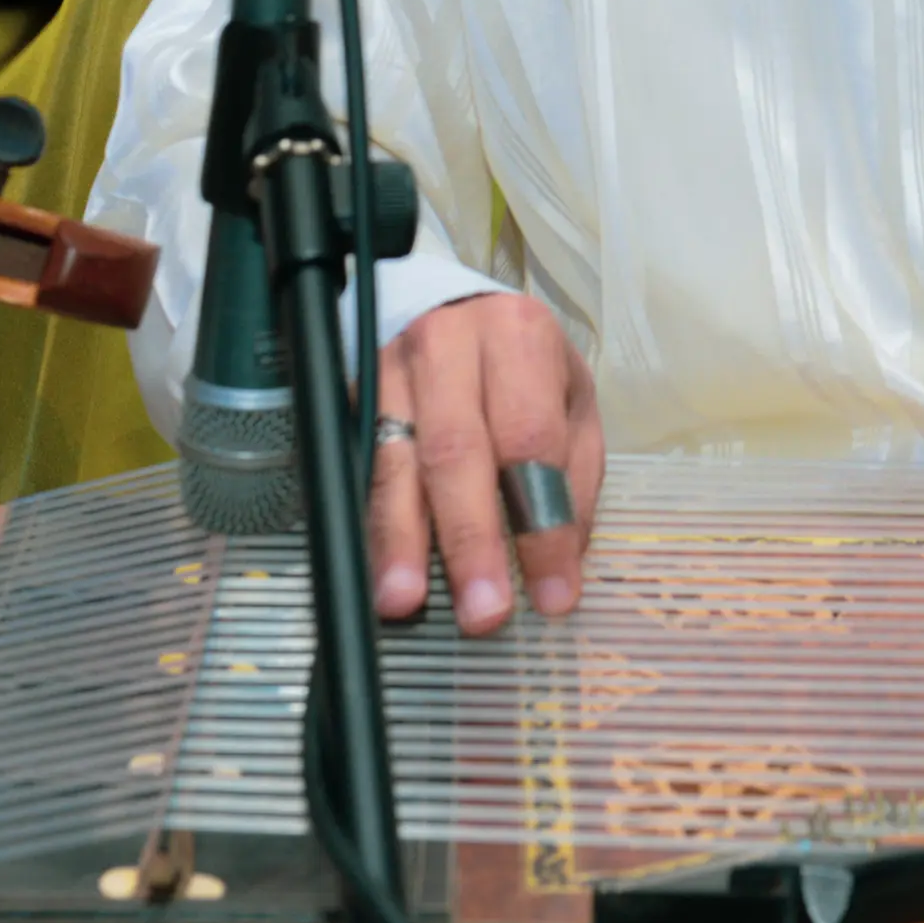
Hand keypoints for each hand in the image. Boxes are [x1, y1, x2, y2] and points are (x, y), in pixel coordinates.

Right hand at [367, 292, 603, 634]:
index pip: (530, 439)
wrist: (451, 311)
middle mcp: (447, 346)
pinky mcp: (351, 397)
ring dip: (399, 540)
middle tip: (482, 611)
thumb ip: (572, 479)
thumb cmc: (522, 367)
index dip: (541, 524)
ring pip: (392, 461)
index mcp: (517, 338)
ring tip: (403, 601)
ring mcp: (388, 369)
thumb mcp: (571, 402)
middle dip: (468, 540)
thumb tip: (561, 565)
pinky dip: (369, 524)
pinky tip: (373, 569)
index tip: (552, 594)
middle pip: (455, 451)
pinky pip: (359, 467)